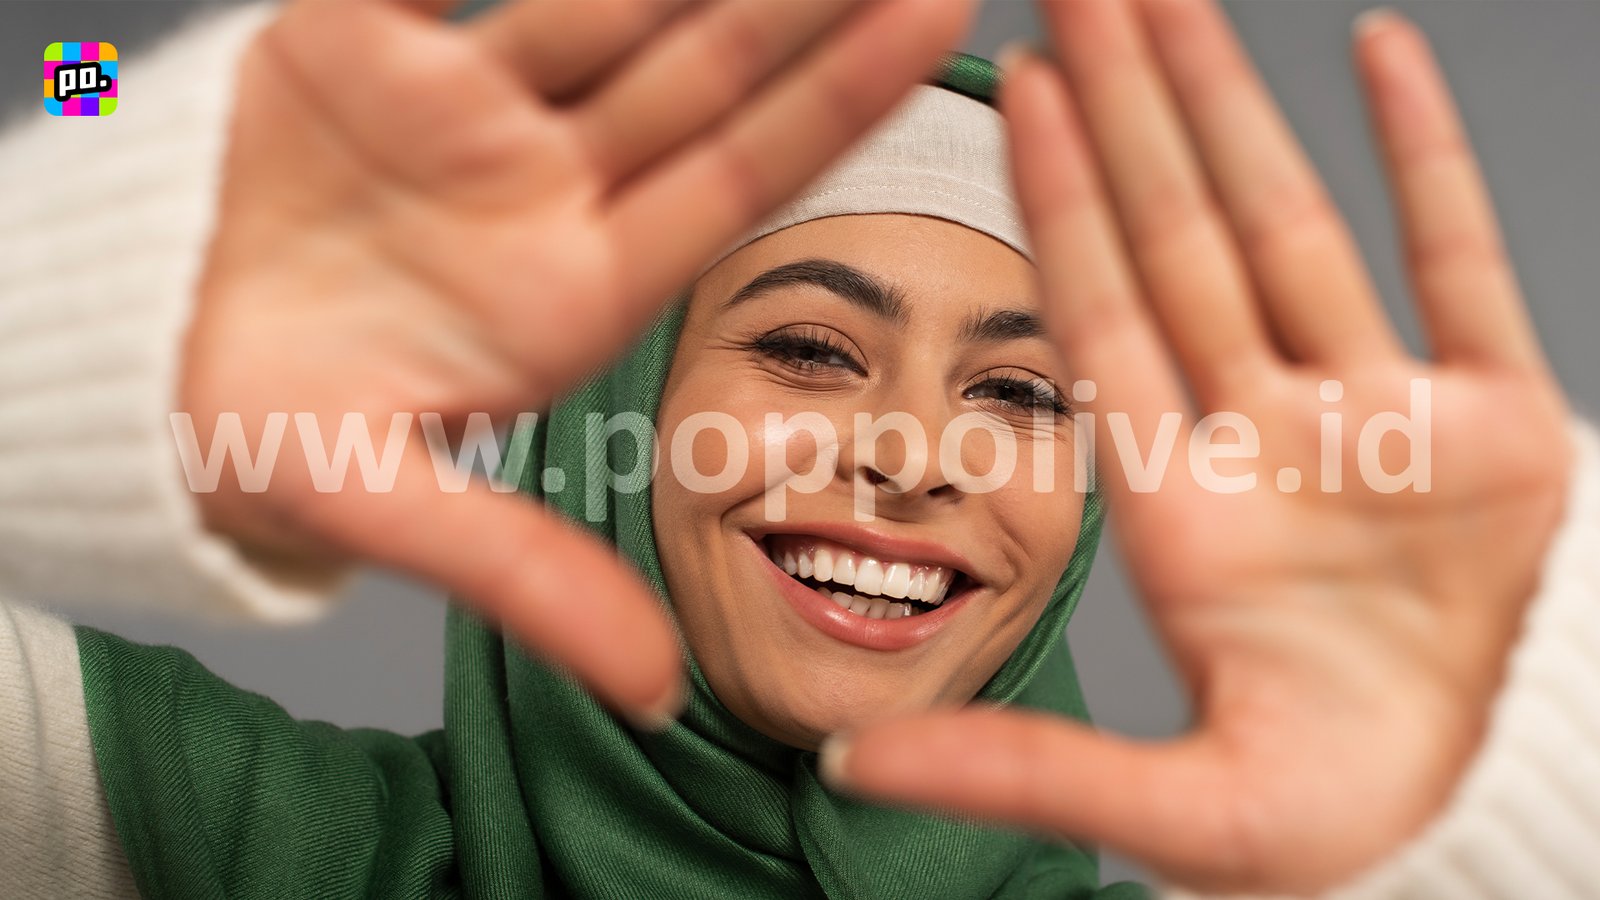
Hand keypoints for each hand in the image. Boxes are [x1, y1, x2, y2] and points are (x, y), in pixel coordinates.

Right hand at [181, 0, 973, 724]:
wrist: (137, 364)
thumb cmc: (259, 439)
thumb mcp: (386, 506)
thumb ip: (524, 576)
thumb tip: (661, 694)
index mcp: (577, 285)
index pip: (739, 177)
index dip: (836, 98)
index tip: (931, 21)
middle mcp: (549, 189)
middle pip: (703, 71)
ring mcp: (472, 113)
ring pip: (610, 4)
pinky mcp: (377, 45)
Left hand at [819, 0, 1570, 891]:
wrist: (1473, 823)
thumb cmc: (1324, 822)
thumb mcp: (1169, 809)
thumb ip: (1013, 769)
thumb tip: (840, 766)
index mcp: (1180, 504)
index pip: (1100, 312)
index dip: (1057, 197)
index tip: (1010, 85)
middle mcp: (1264, 436)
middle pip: (1180, 238)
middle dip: (1127, 112)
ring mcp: (1378, 418)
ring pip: (1293, 226)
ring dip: (1235, 105)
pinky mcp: (1498, 423)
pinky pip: (1457, 260)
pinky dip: (1423, 156)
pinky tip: (1373, 49)